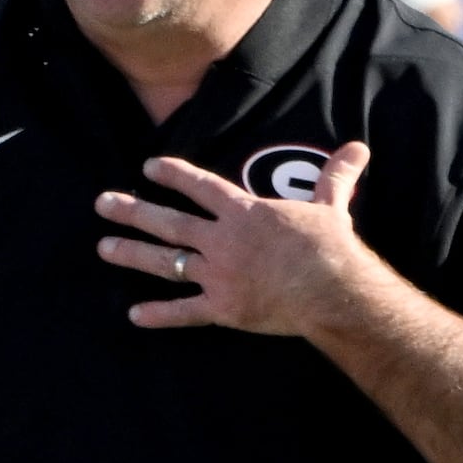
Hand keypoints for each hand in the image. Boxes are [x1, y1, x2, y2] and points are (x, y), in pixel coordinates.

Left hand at [96, 142, 392, 338]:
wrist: (331, 291)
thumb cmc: (330, 248)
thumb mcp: (331, 205)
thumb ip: (337, 176)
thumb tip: (360, 148)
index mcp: (243, 212)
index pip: (200, 186)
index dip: (172, 174)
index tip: (148, 167)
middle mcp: (222, 240)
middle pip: (169, 221)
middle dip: (133, 210)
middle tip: (102, 203)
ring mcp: (218, 274)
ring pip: (165, 261)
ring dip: (132, 254)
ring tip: (104, 247)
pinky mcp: (222, 307)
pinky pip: (184, 312)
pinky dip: (159, 314)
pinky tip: (134, 315)